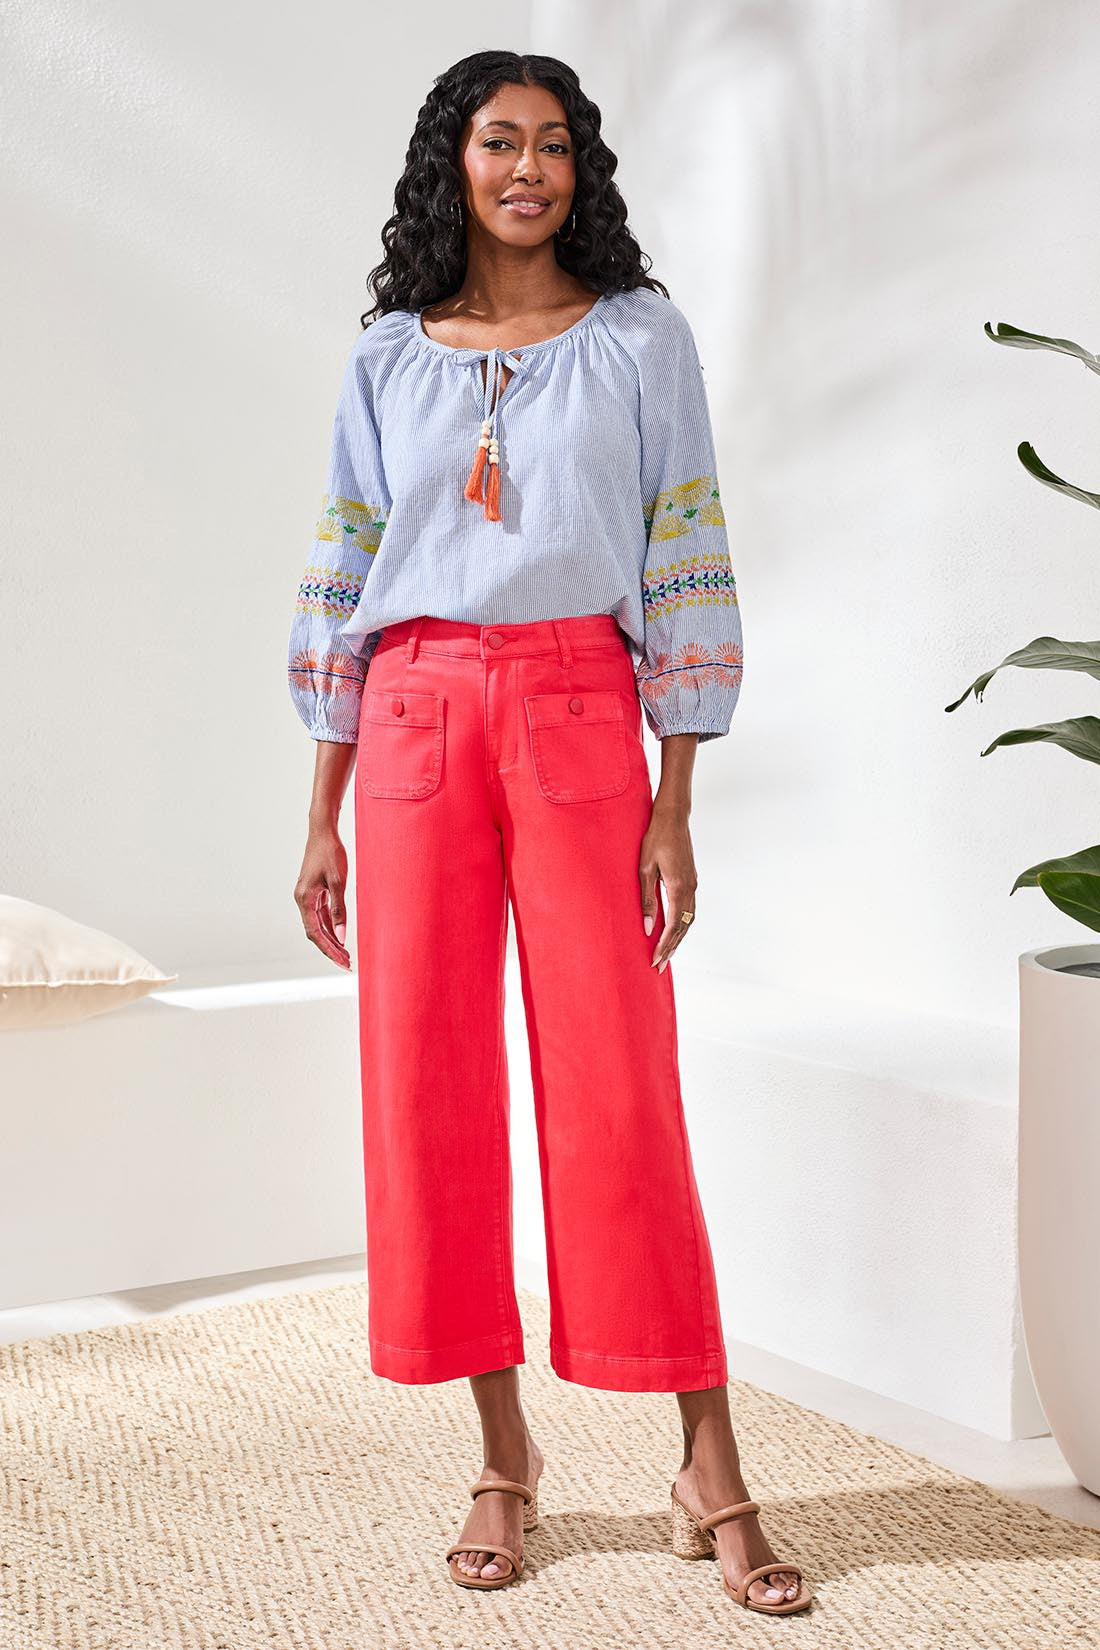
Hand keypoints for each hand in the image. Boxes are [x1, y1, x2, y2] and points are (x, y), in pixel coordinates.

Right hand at [294, 823, 351, 969]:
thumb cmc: (330, 853)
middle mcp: (302, 900)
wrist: (323, 832)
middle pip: (315, 933)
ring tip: (346, 954)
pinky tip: (341, 935)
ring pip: (318, 925)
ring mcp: (307, 896)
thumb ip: (339, 910)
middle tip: (348, 964)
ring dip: (332, 939)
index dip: (329, 950)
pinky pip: (321, 915)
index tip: (343, 962)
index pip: (316, 933)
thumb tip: (343, 936)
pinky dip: (331, 926)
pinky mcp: (314, 892)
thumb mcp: (338, 882)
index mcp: (304, 899)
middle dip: (331, 949)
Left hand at [639, 805, 697, 972]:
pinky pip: (689, 909)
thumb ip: (647, 900)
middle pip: (684, 928)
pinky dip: (682, 924)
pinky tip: (673, 930)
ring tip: (666, 953)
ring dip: (678, 938)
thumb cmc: (655, 838)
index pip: (673, 926)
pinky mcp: (691, 880)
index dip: (664, 945)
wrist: (673, 817)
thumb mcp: (644, 869)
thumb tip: (647, 927)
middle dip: (672, 948)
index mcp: (678, 887)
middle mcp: (690, 889)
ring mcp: (693, 884)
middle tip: (660, 966)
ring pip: (689, 920)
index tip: (655, 960)